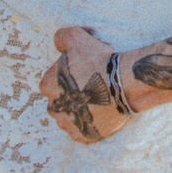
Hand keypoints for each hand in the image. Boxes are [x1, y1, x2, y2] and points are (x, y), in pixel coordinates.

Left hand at [41, 23, 128, 142]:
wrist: (123, 83)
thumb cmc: (99, 60)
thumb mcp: (77, 37)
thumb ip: (62, 37)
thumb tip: (59, 42)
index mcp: (47, 85)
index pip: (51, 81)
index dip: (67, 76)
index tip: (82, 73)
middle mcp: (54, 107)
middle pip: (59, 101)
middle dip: (70, 95)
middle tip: (88, 88)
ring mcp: (68, 123)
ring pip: (68, 117)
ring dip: (77, 111)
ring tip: (94, 102)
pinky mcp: (83, 135)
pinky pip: (80, 131)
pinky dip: (87, 125)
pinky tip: (98, 114)